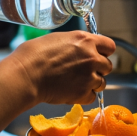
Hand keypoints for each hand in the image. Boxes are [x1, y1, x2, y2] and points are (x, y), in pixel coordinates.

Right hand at [0, 32, 115, 105]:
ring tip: (76, 82)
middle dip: (98, 68)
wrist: (26, 75)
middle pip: (108, 66)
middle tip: (84, 70)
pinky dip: (84, 95)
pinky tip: (72, 91)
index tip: (99, 54)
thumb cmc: (35, 54)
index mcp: (86, 41)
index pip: (110, 46)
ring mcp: (89, 77)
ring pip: (102, 82)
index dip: (104, 51)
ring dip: (92, 83)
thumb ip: (77, 43)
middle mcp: (92, 58)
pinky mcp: (83, 93)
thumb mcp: (59, 38)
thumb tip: (82, 47)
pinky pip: (92, 96)